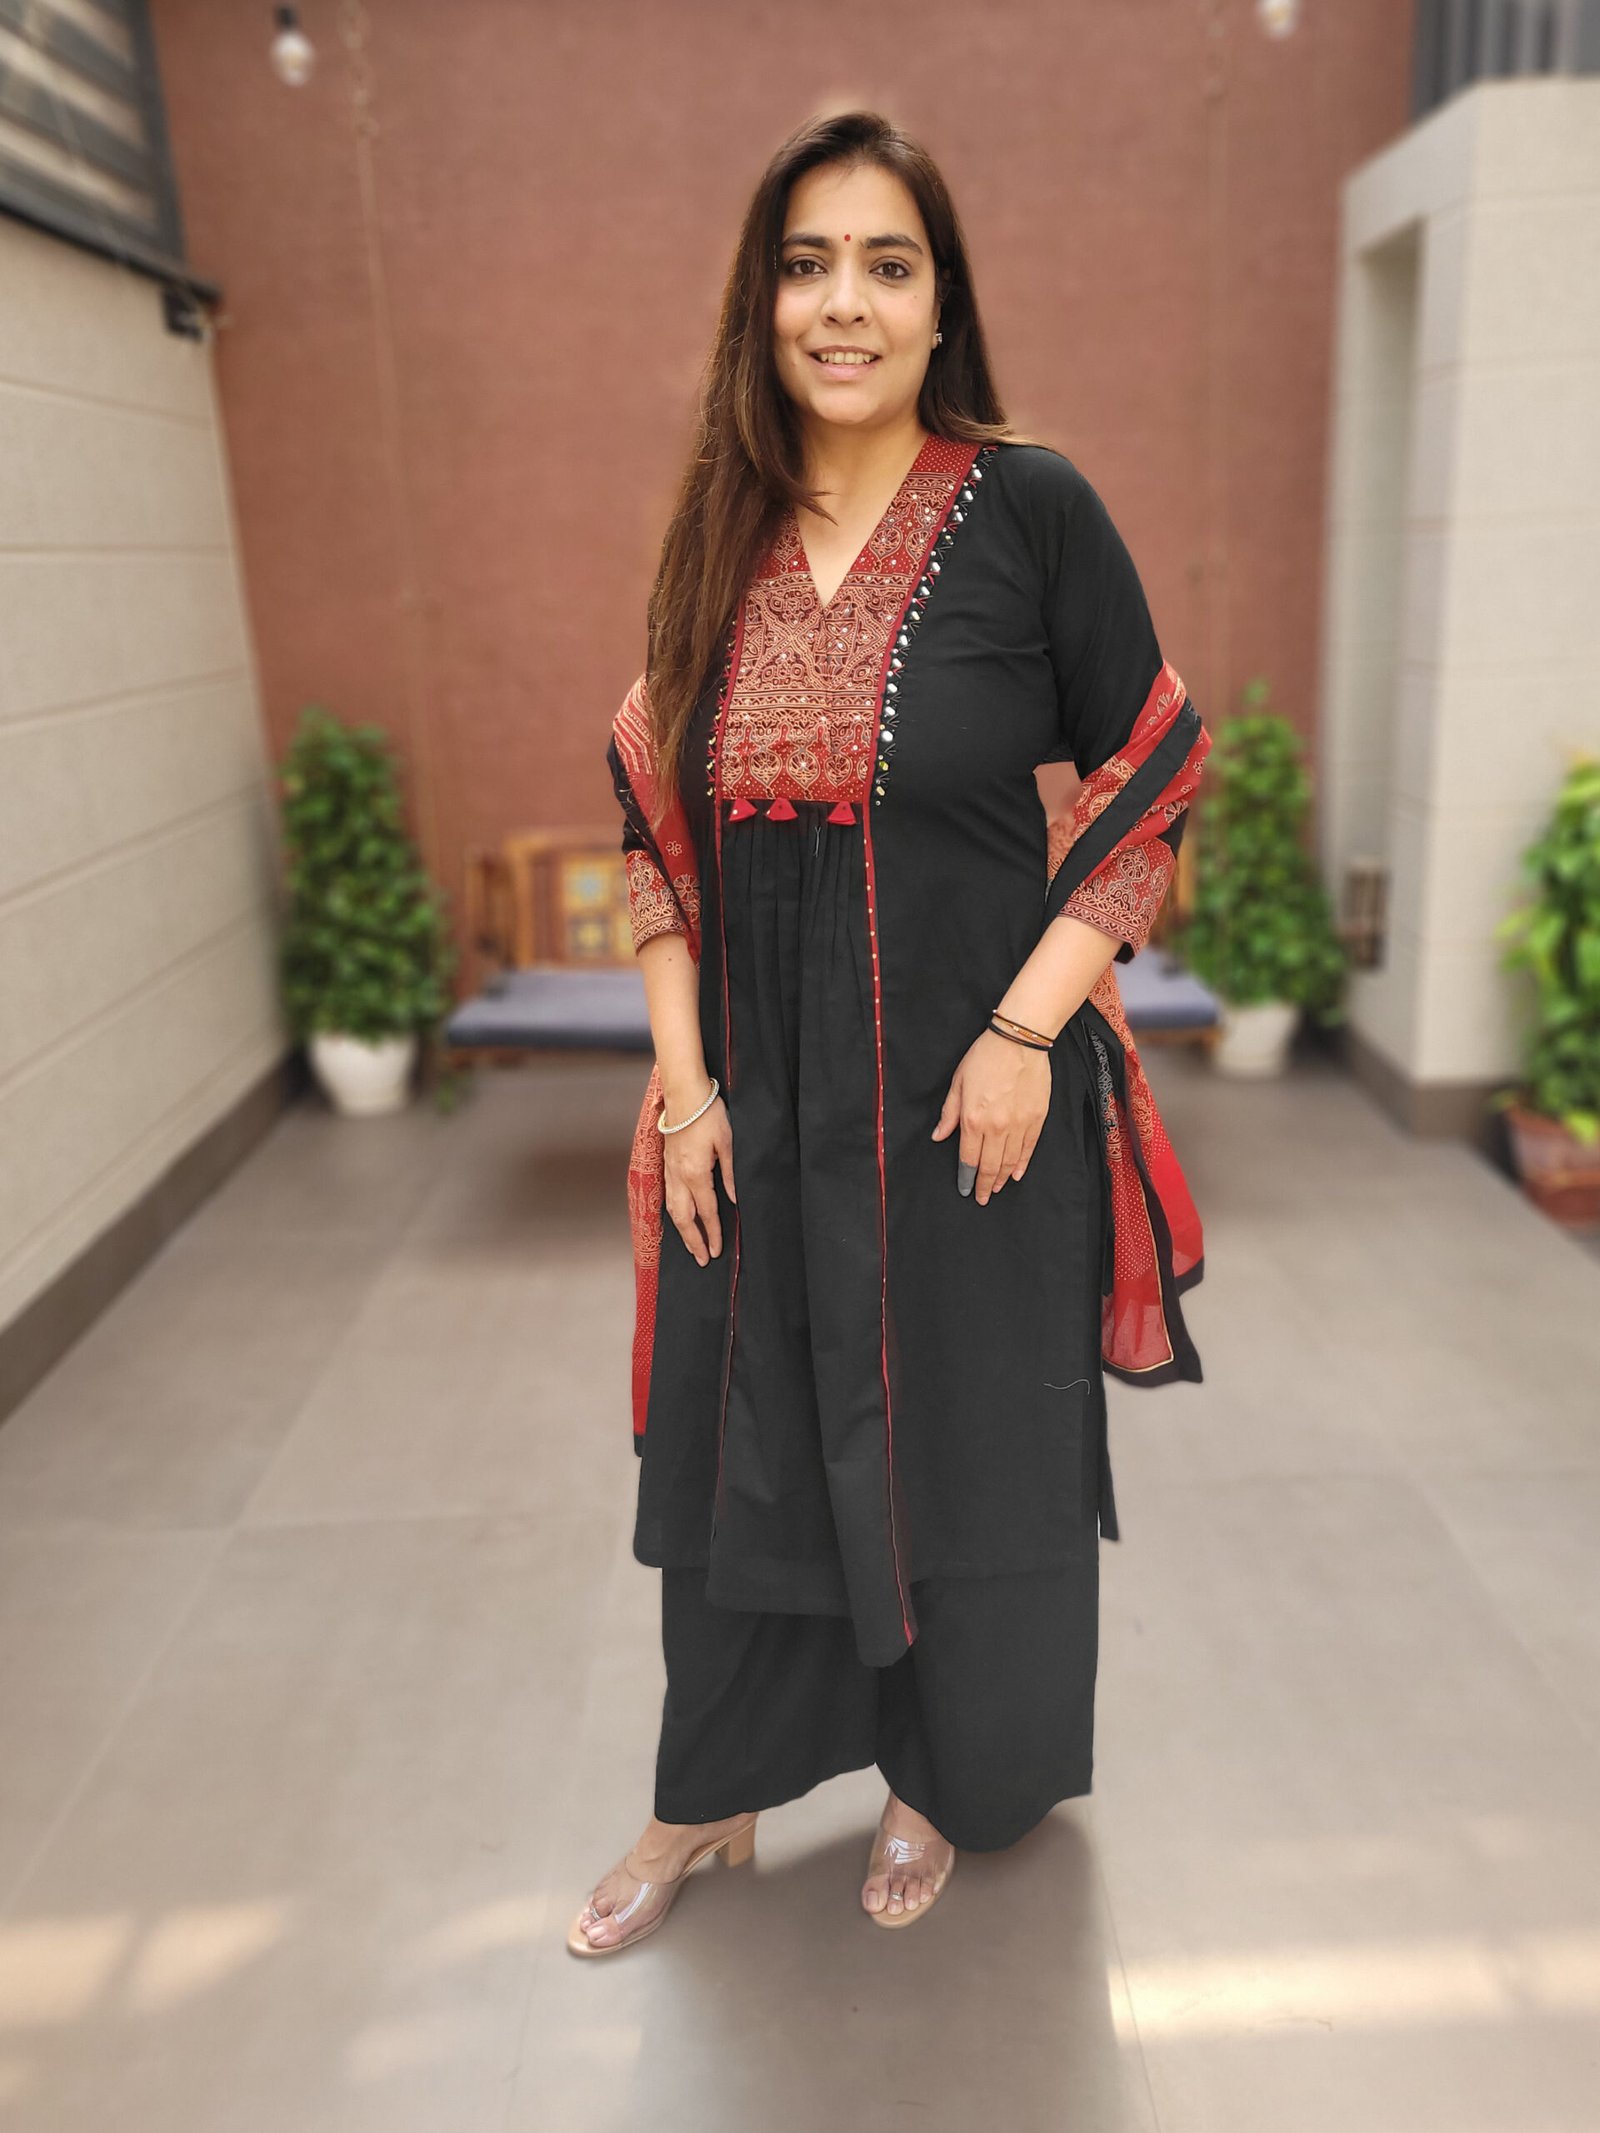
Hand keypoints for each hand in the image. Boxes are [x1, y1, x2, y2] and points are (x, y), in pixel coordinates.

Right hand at [662, 1089, 735, 1264]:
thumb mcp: (727, 1142)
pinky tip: (678, 1217)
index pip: (707, 1211)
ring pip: (673, 1209)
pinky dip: (673, 1213)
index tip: (717, 1251)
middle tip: (702, 1260)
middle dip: (694, 1241)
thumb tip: (734, 1199)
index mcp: (696, 1173)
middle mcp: (679, 1176)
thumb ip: (730, 1173)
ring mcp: (670, 1170)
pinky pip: (668, 1196)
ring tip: (691, 1246)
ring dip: (682, 1230)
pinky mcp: (666, 1163)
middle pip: (685, 1217)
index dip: (712, 1233)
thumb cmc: (708, 1113)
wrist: (684, 1093)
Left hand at [930, 1029, 1050, 1203]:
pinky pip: (1028, 1148)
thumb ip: (949, 1114)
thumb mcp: (958, 1083)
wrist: (1019, 1041)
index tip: (964, 1188)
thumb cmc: (985, 1058)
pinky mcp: (1037, 1119)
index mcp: (973, 1119)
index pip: (968, 1158)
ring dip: (1002, 1178)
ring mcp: (1019, 1125)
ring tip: (996, 1189)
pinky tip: (1017, 1174)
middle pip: (989, 1166)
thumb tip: (939, 1136)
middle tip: (981, 1197)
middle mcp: (996, 1127)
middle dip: (983, 1185)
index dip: (966, 1177)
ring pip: (1010, 1161)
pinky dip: (1022, 1164)